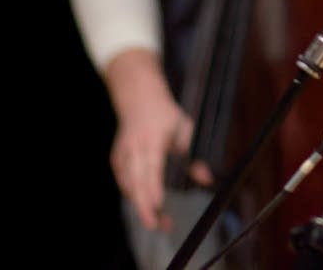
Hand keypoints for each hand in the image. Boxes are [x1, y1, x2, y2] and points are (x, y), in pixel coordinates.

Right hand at [103, 50, 210, 231]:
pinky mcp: (116, 160)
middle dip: (145, 206)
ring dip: (141, 205)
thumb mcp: (186, 128)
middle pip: (136, 182)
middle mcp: (134, 148)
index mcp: (152, 139)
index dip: (153, 187)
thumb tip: (206, 179)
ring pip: (128, 186)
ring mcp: (122, 154)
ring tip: (159, 220)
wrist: (138, 98)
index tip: (159, 205)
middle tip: (158, 225)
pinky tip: (147, 204)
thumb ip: (194, 155)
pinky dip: (135, 195)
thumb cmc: (165, 114)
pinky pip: (124, 183)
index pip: (151, 167)